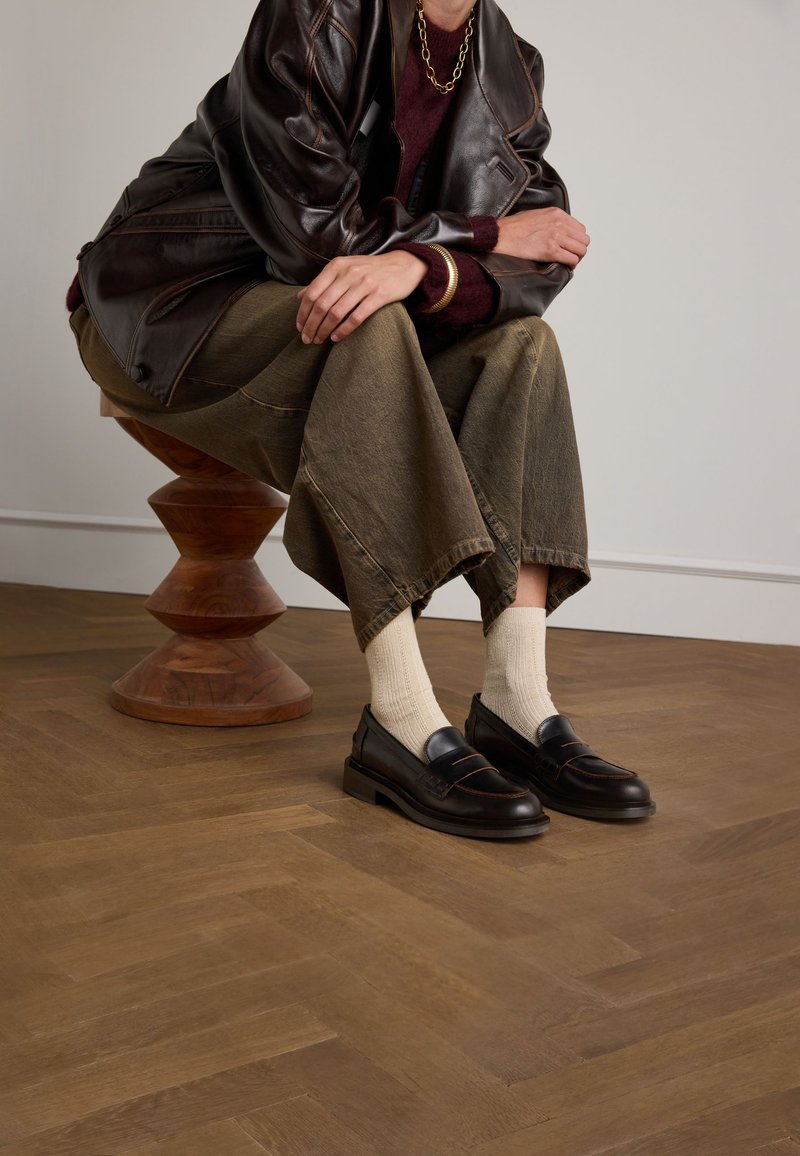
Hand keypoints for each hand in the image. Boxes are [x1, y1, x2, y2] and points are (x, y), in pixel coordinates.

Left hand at [296, 251, 427, 343]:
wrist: (403, 265)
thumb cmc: (371, 269)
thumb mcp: (345, 268)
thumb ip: (324, 281)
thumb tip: (301, 296)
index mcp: (337, 266)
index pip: (312, 292)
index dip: (303, 313)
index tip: (300, 328)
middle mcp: (348, 273)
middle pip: (321, 304)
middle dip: (311, 325)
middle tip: (307, 339)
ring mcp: (364, 284)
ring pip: (336, 312)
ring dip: (324, 330)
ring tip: (319, 340)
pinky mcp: (379, 295)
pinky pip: (356, 317)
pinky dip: (344, 330)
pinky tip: (336, 338)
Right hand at [494, 207, 589, 266]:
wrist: (499, 236)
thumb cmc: (512, 228)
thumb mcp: (536, 215)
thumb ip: (550, 221)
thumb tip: (557, 231)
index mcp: (556, 214)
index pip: (580, 229)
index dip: (576, 241)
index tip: (568, 247)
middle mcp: (559, 223)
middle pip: (584, 240)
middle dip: (578, 250)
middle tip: (569, 256)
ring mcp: (556, 236)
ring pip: (581, 250)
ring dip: (575, 258)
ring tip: (566, 262)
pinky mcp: (550, 250)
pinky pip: (572, 260)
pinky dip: (570, 265)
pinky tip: (563, 266)